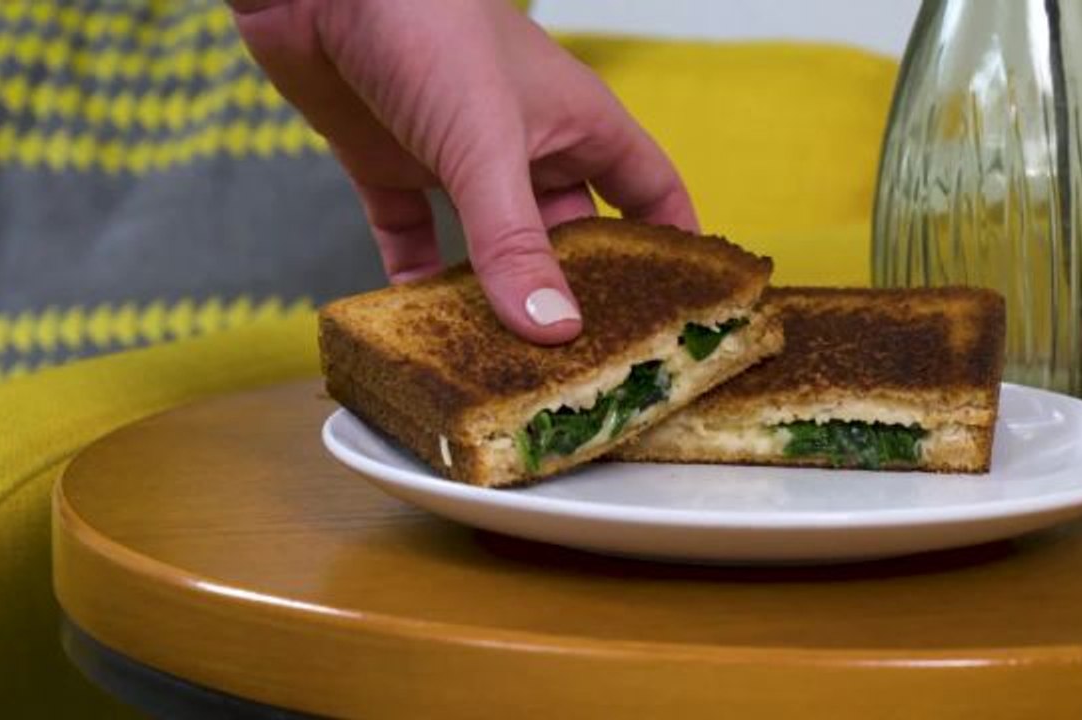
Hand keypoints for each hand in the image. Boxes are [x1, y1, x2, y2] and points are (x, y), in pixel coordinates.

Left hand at [229, 0, 697, 343]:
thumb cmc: (426, 25)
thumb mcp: (486, 145)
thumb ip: (515, 241)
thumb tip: (553, 331)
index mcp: (577, 124)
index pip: (650, 191)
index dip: (674, 246)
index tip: (691, 309)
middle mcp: (526, 145)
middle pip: (574, 235)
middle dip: (581, 294)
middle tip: (592, 366)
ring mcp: (458, 157)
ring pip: (493, 245)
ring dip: (498, 296)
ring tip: (510, 365)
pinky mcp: (390, 164)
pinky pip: (414, 237)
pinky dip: (418, 278)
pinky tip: (421, 324)